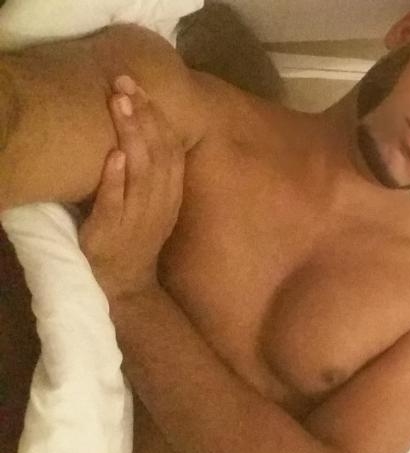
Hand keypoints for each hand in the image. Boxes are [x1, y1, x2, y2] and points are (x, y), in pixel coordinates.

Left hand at [80, 75, 184, 301]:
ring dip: (132, 137)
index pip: (172, 149)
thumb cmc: (135, 238)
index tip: (142, 87)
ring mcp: (139, 219)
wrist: (126, 285)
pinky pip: (117, 204)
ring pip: (142, 173)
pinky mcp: (113, 234)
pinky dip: (117, 180)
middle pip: (159, 154)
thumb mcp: (154, 203)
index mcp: (172, 194)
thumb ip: (154, 174)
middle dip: (145, 117)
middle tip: (126, 85)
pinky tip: (114, 156)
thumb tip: (146, 132)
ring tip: (120, 106)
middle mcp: (161, 204)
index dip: (159, 117)